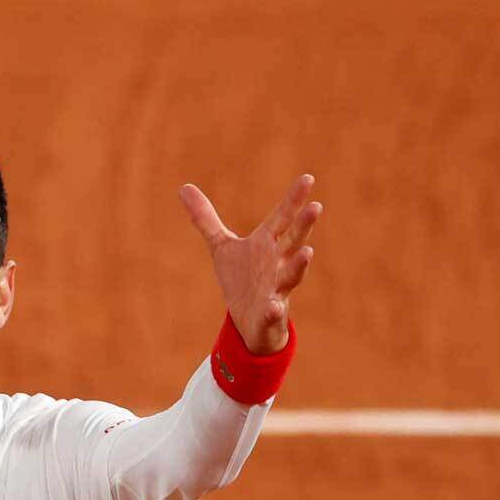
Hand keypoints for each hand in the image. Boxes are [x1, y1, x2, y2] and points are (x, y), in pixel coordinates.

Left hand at [180, 175, 321, 354]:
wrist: (249, 321)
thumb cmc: (241, 278)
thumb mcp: (221, 247)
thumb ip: (205, 219)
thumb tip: (184, 187)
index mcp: (266, 245)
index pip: (281, 218)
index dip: (293, 199)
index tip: (308, 177)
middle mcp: (277, 264)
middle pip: (293, 241)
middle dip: (304, 225)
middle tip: (316, 206)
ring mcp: (277, 289)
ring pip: (292, 275)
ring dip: (299, 265)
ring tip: (308, 252)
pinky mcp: (270, 314)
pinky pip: (274, 312)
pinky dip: (274, 310)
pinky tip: (274, 307)